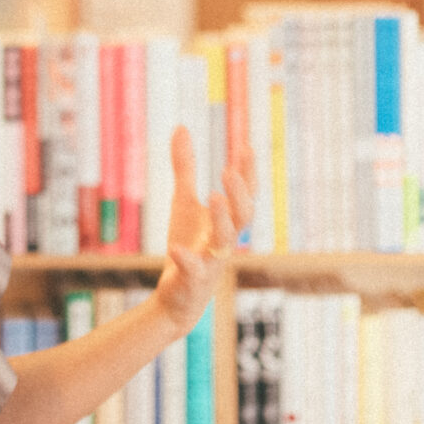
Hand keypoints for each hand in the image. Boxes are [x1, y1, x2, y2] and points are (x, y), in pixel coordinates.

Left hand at [151, 124, 255, 337]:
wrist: (178, 296)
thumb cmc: (188, 245)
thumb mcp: (183, 202)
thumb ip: (184, 167)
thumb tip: (181, 127)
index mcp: (226, 222)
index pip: (244, 196)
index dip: (248, 174)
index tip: (245, 146)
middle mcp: (224, 242)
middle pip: (243, 217)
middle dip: (239, 194)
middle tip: (228, 170)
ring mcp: (211, 262)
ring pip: (225, 243)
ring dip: (221, 220)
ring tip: (213, 197)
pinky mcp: (192, 281)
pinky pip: (193, 270)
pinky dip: (187, 259)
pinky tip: (175, 248)